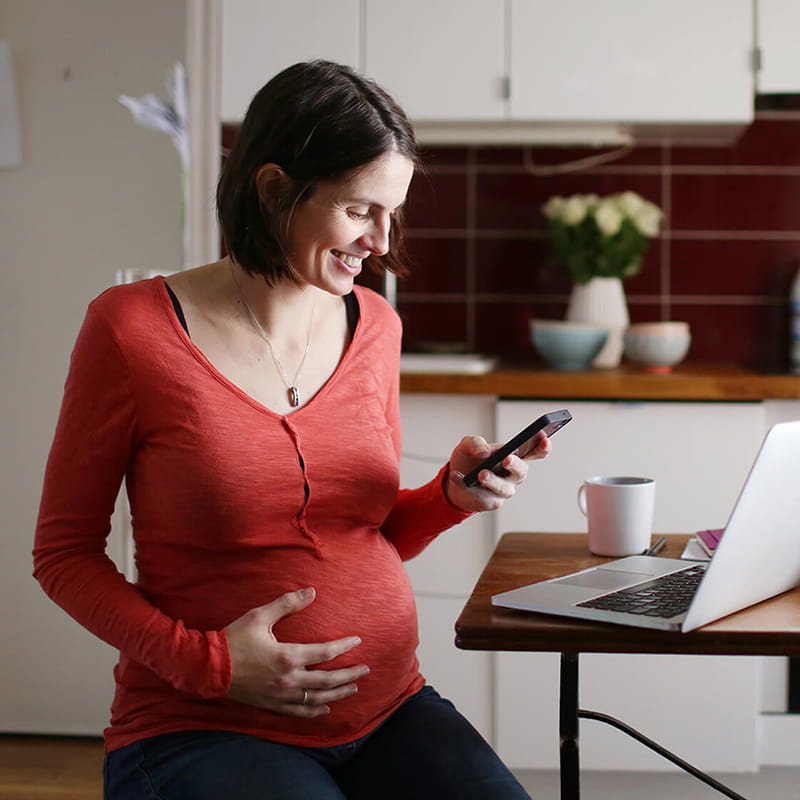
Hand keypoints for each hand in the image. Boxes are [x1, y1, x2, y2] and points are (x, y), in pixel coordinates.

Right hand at [224, 587, 368, 716]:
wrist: (208, 667)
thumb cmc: (234, 639)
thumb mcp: (260, 616)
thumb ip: (287, 604)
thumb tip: (311, 592)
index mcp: (288, 656)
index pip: (325, 652)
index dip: (344, 646)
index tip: (358, 641)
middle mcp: (288, 679)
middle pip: (328, 679)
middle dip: (349, 675)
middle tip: (365, 670)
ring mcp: (280, 695)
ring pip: (317, 697)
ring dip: (338, 694)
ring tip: (353, 688)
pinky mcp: (271, 704)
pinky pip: (298, 711)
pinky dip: (314, 711)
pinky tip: (325, 709)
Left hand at [444, 432, 550, 512]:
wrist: (453, 478)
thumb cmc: (469, 460)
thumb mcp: (467, 445)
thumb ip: (475, 443)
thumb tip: (484, 451)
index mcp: (513, 456)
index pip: (534, 452)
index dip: (542, 447)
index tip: (544, 439)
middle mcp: (512, 475)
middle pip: (521, 472)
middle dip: (515, 465)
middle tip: (506, 459)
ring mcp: (503, 490)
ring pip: (504, 488)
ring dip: (493, 480)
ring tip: (481, 474)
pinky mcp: (490, 503)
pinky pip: (483, 497)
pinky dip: (468, 487)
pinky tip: (458, 477)